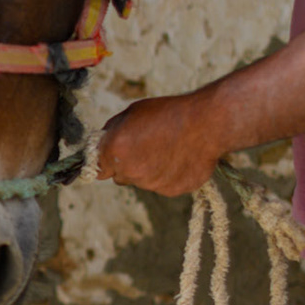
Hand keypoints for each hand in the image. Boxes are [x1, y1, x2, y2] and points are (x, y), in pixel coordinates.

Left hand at [98, 95, 225, 196]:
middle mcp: (129, 170)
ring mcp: (150, 184)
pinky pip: (162, 185)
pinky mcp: (170, 191)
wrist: (206, 123)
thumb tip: (102, 143)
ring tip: (167, 150)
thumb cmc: (168, 113)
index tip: (114, 156)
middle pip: (119, 176)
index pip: (97, 169)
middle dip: (127, 165)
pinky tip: (179, 159)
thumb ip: (112, 132)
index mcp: (114, 149)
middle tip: (146, 148)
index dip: (106, 161)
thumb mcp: (132, 113)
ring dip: (148, 171)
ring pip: (142, 181)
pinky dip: (167, 176)